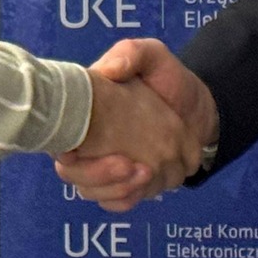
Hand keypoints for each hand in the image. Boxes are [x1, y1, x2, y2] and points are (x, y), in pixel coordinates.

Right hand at [54, 39, 219, 210]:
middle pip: (72, 173)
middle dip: (98, 175)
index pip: (59, 135)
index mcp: (85, 111)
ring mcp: (106, 166)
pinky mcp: (124, 184)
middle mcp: (88, 141)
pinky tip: (146, 183)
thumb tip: (108, 72)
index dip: (64, 151)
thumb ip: (131, 54)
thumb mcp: (152, 55)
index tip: (77, 155)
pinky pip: (113, 203)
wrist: (198, 108)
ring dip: (116, 188)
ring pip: (92, 191)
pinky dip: (126, 198)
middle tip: (129, 164)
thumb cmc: (168, 79)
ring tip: (146, 172)